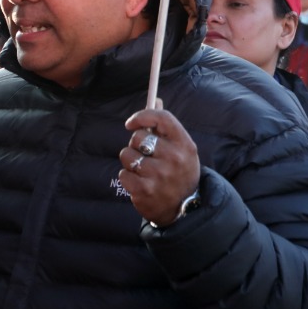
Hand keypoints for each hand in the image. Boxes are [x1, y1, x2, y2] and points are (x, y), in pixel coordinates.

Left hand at [120, 104, 201, 226]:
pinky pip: (123, 173)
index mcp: (184, 144)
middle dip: (135, 144)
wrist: (184, 208)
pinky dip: (128, 178)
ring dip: (130, 162)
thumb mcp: (182, 149)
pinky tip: (140, 183)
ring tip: (143, 170)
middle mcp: (173, 158)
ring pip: (127, 155)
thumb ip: (166, 126)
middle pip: (138, 137)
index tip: (130, 123)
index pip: (161, 118)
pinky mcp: (144, 190)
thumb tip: (155, 99)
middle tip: (144, 154)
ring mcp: (158, 175)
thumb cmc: (180, 172)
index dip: (142, 116)